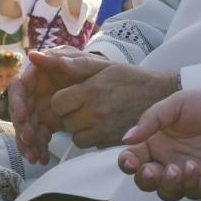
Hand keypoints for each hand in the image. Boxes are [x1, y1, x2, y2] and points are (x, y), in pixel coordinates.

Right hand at [9, 50, 107, 161]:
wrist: (118, 91)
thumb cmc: (101, 71)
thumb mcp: (86, 64)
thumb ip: (62, 60)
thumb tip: (33, 55)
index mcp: (40, 73)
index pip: (19, 87)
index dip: (17, 102)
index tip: (22, 117)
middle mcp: (36, 90)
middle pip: (20, 110)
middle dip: (22, 127)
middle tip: (29, 141)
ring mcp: (41, 107)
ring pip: (28, 126)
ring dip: (28, 142)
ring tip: (34, 156)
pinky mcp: (48, 122)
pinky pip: (39, 136)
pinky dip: (39, 147)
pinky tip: (43, 158)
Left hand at [52, 64, 178, 149]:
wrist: (162, 98)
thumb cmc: (132, 78)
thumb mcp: (105, 65)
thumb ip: (73, 62)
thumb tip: (38, 56)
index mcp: (91, 91)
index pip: (57, 103)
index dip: (63, 99)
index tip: (75, 93)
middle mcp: (95, 114)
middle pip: (64, 121)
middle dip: (70, 113)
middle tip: (86, 103)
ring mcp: (104, 131)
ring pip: (75, 136)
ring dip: (80, 127)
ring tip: (95, 114)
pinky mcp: (111, 143)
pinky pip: (90, 144)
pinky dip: (93, 136)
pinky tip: (104, 123)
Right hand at [117, 86, 200, 200]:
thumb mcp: (177, 103)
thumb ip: (151, 119)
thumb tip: (125, 139)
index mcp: (159, 139)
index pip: (134, 157)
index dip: (128, 163)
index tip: (131, 161)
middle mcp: (171, 158)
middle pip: (147, 180)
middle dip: (144, 179)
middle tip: (150, 170)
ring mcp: (189, 172)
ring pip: (166, 191)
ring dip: (164, 185)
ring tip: (175, 169)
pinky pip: (191, 192)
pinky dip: (187, 185)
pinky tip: (192, 169)